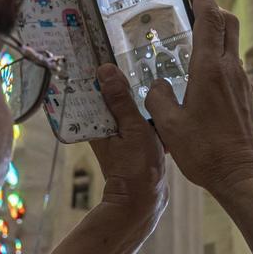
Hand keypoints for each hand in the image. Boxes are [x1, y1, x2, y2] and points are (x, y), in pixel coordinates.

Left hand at [92, 63, 167, 226]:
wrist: (145, 201)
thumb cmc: (136, 168)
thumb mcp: (132, 128)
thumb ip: (121, 100)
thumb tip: (105, 70)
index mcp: (97, 123)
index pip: (92, 89)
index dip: (97, 72)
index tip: (101, 52)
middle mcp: (104, 128)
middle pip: (110, 97)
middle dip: (119, 82)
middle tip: (127, 61)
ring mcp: (119, 136)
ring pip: (126, 108)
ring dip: (136, 98)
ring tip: (148, 80)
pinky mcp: (133, 144)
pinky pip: (138, 121)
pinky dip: (147, 115)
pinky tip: (160, 109)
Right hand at [144, 0, 252, 195]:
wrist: (242, 174)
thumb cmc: (206, 151)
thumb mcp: (170, 125)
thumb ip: (158, 98)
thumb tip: (155, 85)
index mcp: (210, 70)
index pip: (209, 20)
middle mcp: (230, 70)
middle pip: (228, 24)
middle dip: (213, 6)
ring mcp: (241, 83)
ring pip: (232, 43)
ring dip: (217, 30)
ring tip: (194, 33)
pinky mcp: (245, 97)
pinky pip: (232, 64)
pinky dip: (219, 54)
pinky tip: (203, 69)